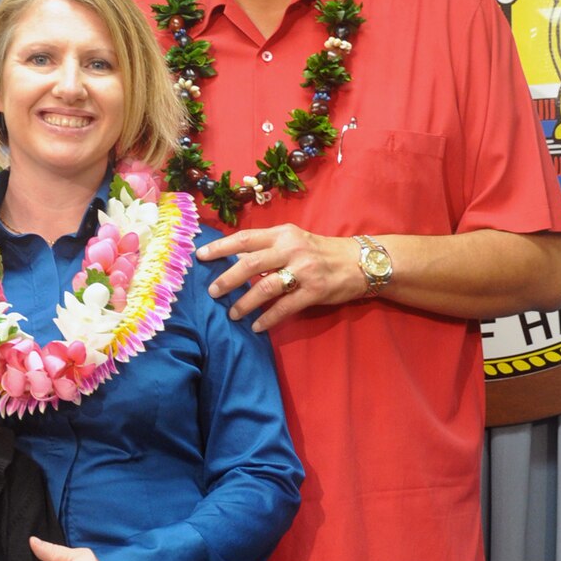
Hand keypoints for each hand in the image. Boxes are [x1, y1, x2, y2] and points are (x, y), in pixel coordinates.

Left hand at [197, 226, 363, 332]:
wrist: (359, 263)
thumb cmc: (321, 252)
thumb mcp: (294, 241)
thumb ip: (268, 249)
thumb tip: (235, 259)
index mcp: (283, 234)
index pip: (245, 238)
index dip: (220, 247)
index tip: (200, 256)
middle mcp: (291, 248)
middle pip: (250, 263)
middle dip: (227, 279)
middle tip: (212, 292)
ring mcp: (303, 270)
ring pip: (265, 287)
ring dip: (245, 303)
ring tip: (232, 314)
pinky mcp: (314, 291)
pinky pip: (284, 307)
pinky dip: (267, 318)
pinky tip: (256, 326)